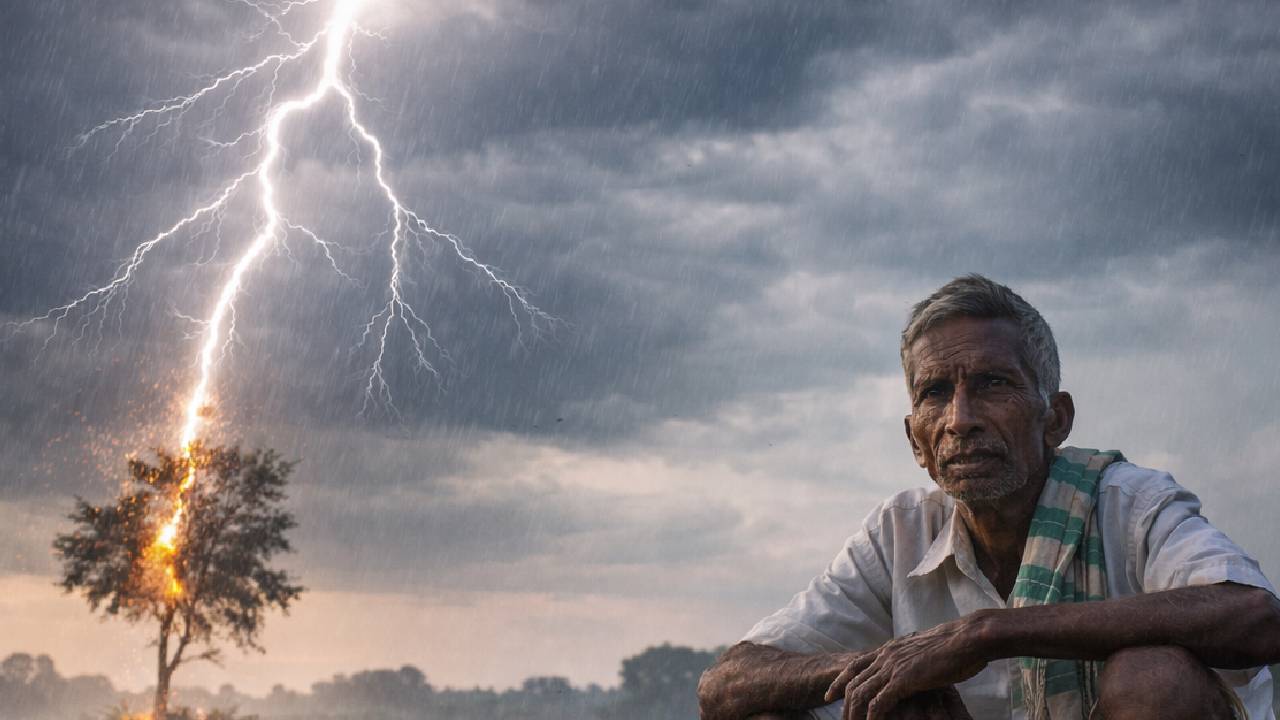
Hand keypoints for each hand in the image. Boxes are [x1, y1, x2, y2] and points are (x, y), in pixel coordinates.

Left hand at [823, 621, 985, 719]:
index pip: (855, 665)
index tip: (830, 694)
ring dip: (855, 714)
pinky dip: (872, 717)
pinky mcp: (903, 680)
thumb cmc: (952, 646)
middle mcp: (885, 656)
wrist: (965, 638)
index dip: (840, 681)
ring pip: (861, 694)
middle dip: (844, 704)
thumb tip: (908, 668)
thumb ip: (908, 659)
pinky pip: (879, 703)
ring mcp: (892, 667)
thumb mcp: (922, 651)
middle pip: (853, 683)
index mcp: (889, 649)